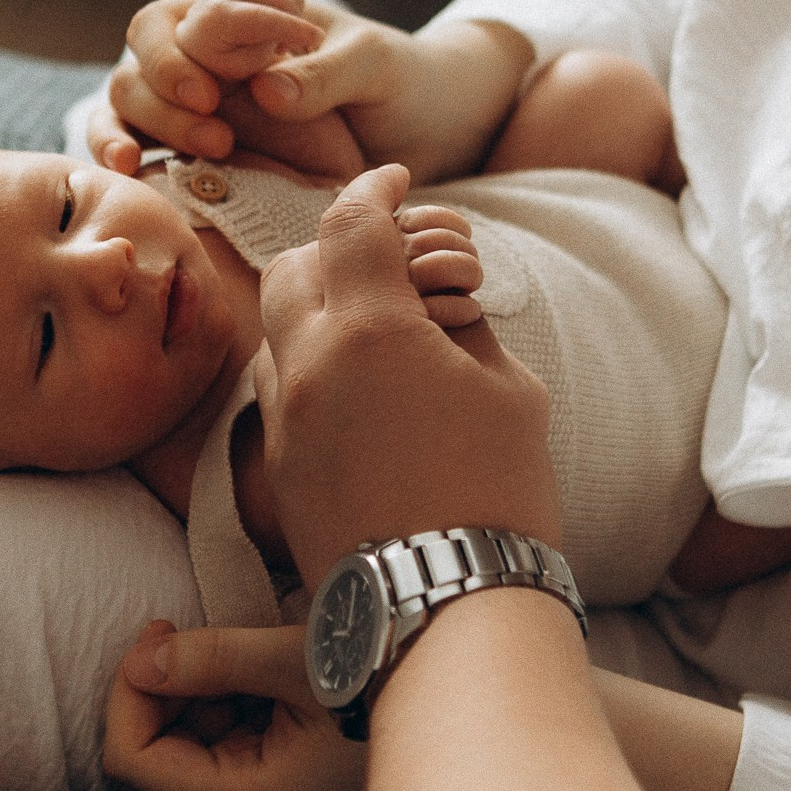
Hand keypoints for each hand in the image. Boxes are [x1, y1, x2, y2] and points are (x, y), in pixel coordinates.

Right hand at [86, 0, 533, 183]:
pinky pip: (142, 145)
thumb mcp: (374, 65)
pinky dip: (123, 153)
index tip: (212, 94)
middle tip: (214, 137)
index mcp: (241, 12)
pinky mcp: (200, 152)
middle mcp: (209, 52)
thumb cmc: (400, 79)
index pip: (175, 20)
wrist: (426, 129)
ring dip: (134, 128)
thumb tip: (265, 91)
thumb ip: (326, 74)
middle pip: (139, 60)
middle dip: (159, 95)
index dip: (177, 53)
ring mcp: (198, 102)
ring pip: (128, 101)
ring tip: (148, 165)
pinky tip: (128, 173)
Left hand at [103, 620, 366, 790]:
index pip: (137, 761)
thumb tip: (143, 659)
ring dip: (198, 693)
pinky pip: (225, 747)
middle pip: (159, 756)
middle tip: (190, 630)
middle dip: (165, 690)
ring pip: (189, 748)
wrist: (461, 690)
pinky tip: (265, 675)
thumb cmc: (389, 675)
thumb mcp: (297, 657)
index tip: (156, 634)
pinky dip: (228, 703)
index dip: (128, 694)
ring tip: (246, 653)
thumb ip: (211, 658)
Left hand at [256, 165, 557, 586]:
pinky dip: (314, 370)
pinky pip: (282, 392)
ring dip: (320, 312)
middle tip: (388, 260)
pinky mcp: (278, 473)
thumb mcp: (511, 393)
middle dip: (336, 249)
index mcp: (369, 330)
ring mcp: (284, 422)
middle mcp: (308, 366)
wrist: (446, 613)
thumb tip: (439, 309)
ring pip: (278, 331)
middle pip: (294, 265)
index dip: (377, 187)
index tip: (396, 177)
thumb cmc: (499, 500)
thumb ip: (465, 330)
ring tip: (381, 334)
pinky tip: (365, 395)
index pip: (353, 220)